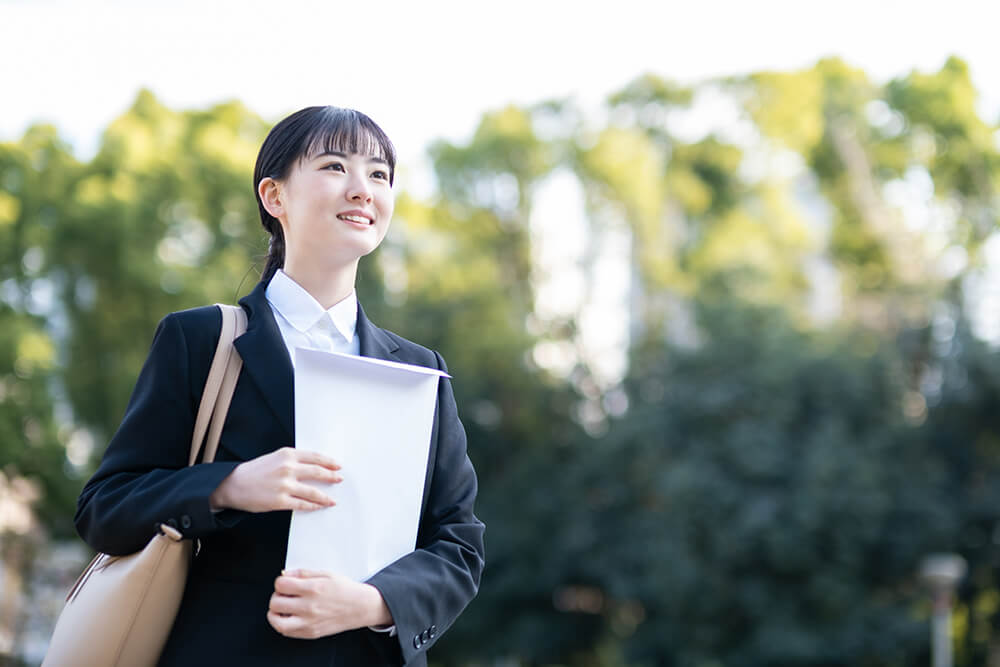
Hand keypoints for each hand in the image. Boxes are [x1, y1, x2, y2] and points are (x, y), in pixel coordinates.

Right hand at [209, 447, 341, 512]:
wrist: (233, 484)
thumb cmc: (254, 471)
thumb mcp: (275, 458)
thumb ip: (293, 460)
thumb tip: (314, 466)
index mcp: (287, 455)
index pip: (315, 457)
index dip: (329, 462)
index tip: (338, 466)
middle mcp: (288, 468)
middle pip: (318, 472)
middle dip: (331, 477)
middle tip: (339, 479)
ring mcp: (285, 485)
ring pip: (313, 492)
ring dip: (325, 497)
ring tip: (332, 500)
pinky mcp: (280, 501)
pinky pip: (302, 505)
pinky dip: (312, 506)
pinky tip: (318, 507)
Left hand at [267, 569, 392, 638]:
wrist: (360, 607)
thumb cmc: (345, 590)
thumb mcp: (326, 574)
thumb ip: (303, 573)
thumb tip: (285, 574)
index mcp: (313, 589)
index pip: (281, 585)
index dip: (280, 582)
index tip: (285, 583)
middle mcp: (309, 607)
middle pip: (276, 602)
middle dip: (277, 596)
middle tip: (285, 595)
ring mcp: (309, 622)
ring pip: (277, 621)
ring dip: (275, 613)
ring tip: (282, 608)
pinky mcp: (310, 632)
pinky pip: (286, 631)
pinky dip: (282, 623)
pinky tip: (290, 616)